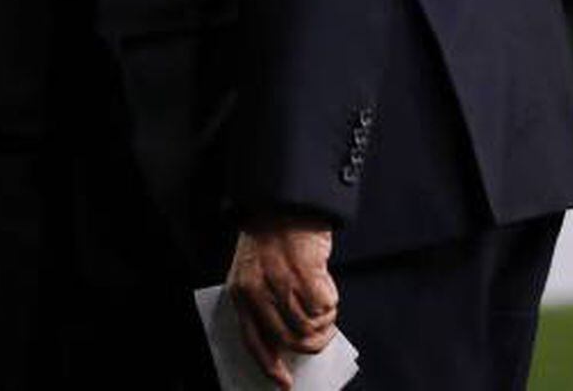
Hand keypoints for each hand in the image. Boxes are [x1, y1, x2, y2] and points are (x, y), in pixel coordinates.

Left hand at [227, 216, 339, 390]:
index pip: (253, 341)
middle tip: (323, 334)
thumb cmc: (271, 234)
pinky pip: (323, 306)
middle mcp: (258, 291)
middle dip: (311, 343)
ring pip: (308, 325)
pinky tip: (328, 289)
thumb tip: (287, 340)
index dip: (270, 365)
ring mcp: (281, 282)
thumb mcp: (256, 272)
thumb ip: (265, 304)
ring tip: (327, 308)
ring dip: (324, 321)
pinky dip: (331, 303)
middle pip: (288, 339)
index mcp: (241, 293)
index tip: (284, 382)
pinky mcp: (304, 272)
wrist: (284, 200)